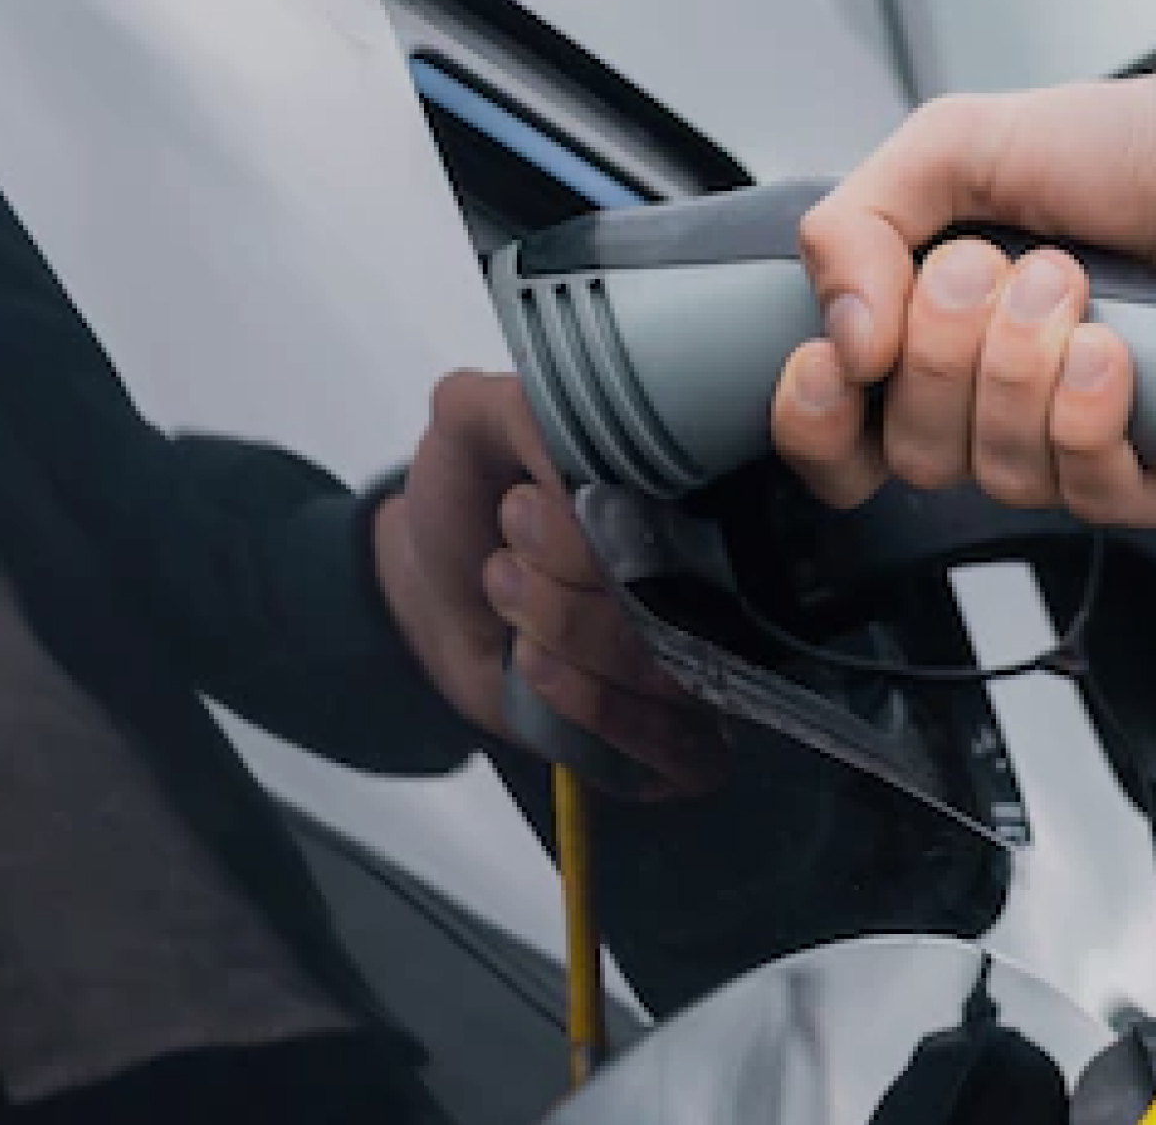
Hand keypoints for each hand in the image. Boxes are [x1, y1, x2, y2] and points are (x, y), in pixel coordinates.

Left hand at [374, 371, 728, 797]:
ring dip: (570, 637)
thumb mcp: (472, 422)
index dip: (606, 526)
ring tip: (505, 591)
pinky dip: (597, 709)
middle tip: (507, 550)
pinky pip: (678, 747)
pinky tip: (533, 666)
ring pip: (680, 676)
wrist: (436, 592)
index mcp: (696, 491)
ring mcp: (706, 660)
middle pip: (693, 603)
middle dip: (572, 584)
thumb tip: (589, 457)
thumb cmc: (471, 500)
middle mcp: (719, 576)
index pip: (703, 518)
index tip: (523, 506)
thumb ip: (524, 408)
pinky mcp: (680, 736)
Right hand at [776, 1, 1155, 527]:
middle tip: (1006, 268)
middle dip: (948, 354)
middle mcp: (1005, 407)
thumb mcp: (957, 145)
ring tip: (1079, 286)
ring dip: (1027, 369)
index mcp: (939, 343)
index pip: (840, 442)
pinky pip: (1097, 501)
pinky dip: (1093, 418)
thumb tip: (840, 339)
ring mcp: (1088, 449)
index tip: (839, 362)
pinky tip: (1120, 353)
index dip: (818, 423)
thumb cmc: (1135, 147)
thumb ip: (856, 221)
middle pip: (917, 459)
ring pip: (1003, 480)